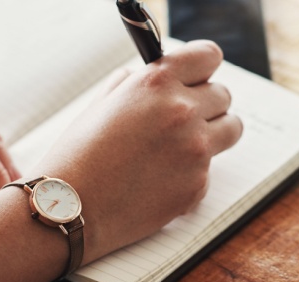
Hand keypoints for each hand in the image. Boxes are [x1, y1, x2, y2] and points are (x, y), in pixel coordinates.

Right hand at [29, 40, 242, 261]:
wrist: (67, 208)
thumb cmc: (77, 156)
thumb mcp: (101, 104)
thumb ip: (135, 85)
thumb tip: (154, 80)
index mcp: (156, 82)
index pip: (208, 56)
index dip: (203, 67)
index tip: (199, 76)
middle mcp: (182, 111)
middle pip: (223, 95)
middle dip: (206, 104)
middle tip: (184, 118)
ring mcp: (195, 150)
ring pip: (230, 130)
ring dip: (212, 134)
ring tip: (183, 146)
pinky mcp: (197, 186)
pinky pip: (208, 170)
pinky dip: (191, 174)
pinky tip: (159, 181)